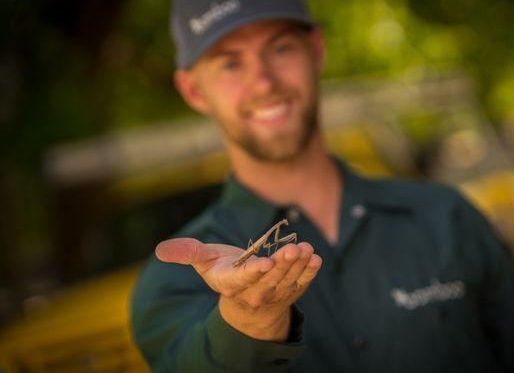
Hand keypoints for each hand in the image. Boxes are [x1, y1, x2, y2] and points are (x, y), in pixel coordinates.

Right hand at [155, 238, 321, 340]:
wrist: (246, 302)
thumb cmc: (224, 273)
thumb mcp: (204, 263)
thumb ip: (187, 253)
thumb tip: (160, 249)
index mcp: (232, 284)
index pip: (244, 279)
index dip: (255, 272)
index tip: (266, 263)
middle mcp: (254, 293)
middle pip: (270, 280)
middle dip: (283, 265)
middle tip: (293, 248)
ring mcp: (275, 294)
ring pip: (288, 281)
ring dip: (298, 266)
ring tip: (305, 249)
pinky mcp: (291, 291)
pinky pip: (302, 283)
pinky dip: (310, 272)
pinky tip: (315, 258)